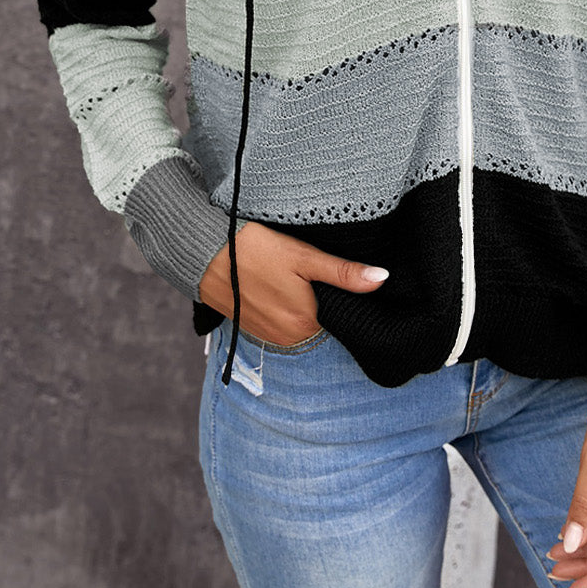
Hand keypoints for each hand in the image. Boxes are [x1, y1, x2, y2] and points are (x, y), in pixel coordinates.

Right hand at [198, 222, 388, 345]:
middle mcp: (288, 337)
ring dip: (298, 301)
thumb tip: (383, 279)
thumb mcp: (304, 257)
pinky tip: (274, 282)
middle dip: (319, 297)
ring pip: (298, 319)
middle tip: (308, 268)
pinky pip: (278, 320)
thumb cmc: (256, 250)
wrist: (204, 252)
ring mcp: (269, 335)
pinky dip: (280, 304)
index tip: (333, 274)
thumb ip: (344, 273)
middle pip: (319, 318)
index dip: (340, 294)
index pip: (340, 315)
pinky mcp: (252, 328)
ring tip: (289, 274)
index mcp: (306, 322)